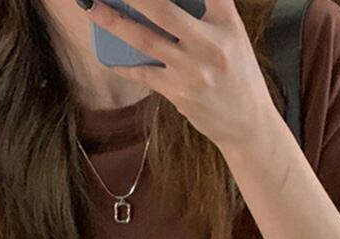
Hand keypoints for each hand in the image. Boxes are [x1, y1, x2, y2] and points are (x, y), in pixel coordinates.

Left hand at [77, 0, 277, 148]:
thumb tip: (161, 6)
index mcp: (227, 22)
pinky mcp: (180, 93)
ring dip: (113, 22)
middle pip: (163, 9)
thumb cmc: (238, 76)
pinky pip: (143, 75)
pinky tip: (107, 56)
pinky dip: (123, 65)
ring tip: (90, 6)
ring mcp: (193, 70)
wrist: (248, 125)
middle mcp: (211, 43)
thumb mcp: (233, 37)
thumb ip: (208, 13)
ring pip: (145, 40)